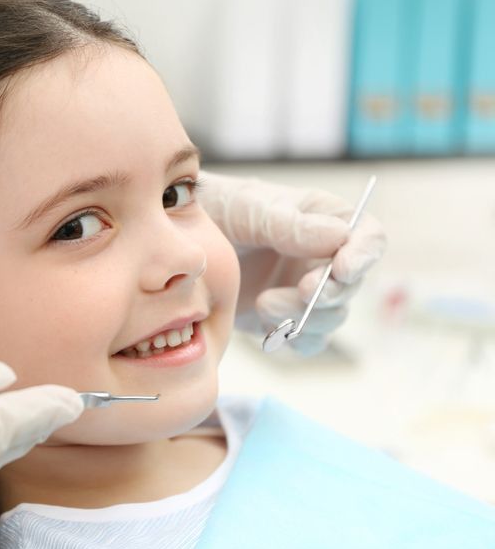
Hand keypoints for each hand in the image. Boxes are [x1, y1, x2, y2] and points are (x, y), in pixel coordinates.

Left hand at [198, 171, 385, 354]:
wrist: (181, 244)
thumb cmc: (219, 209)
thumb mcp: (249, 208)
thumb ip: (289, 224)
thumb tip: (340, 238)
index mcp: (325, 220)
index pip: (367, 237)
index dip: (363, 256)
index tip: (341, 270)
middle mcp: (322, 257)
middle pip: (351, 285)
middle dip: (328, 293)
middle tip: (301, 291)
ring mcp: (304, 290)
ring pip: (331, 317)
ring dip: (305, 317)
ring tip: (264, 304)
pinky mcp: (284, 317)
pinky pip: (305, 340)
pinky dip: (293, 340)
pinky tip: (268, 330)